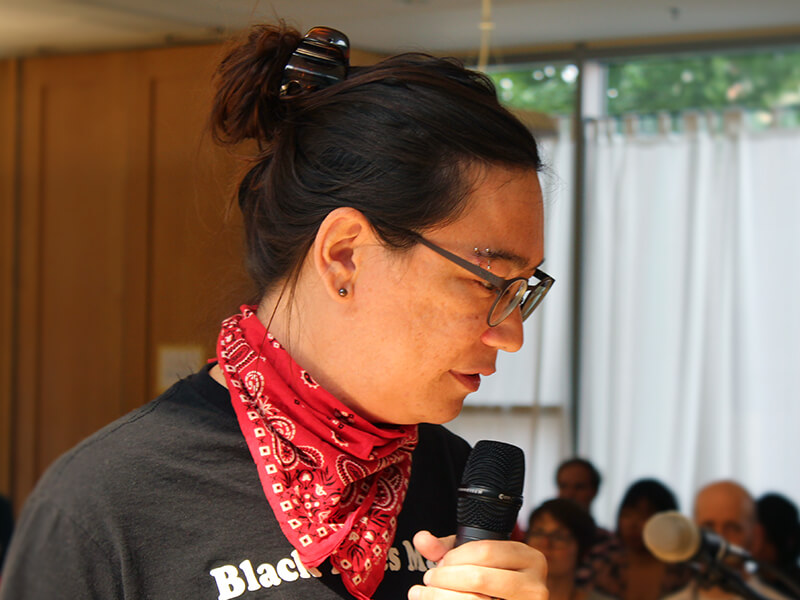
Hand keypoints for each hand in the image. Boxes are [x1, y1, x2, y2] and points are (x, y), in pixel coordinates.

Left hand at [407, 530, 547, 599]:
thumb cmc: (494, 581)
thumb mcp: (477, 559)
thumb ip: (447, 549)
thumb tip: (421, 539)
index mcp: (529, 559)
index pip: (485, 551)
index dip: (455, 557)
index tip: (440, 563)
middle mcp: (535, 585)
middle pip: (479, 577)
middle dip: (446, 577)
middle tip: (430, 579)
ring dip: (442, 596)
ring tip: (427, 593)